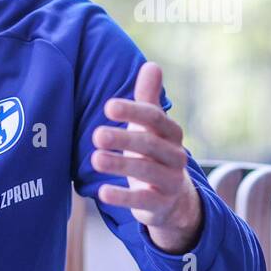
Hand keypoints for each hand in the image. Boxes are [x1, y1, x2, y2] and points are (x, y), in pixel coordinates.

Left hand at [91, 61, 202, 253]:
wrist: (173, 198)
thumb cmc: (153, 154)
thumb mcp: (151, 128)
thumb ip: (148, 99)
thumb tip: (151, 65)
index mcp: (171, 133)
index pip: (155, 118)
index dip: (134, 111)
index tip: (108, 106)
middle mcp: (175, 156)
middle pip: (150, 144)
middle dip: (124, 138)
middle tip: (97, 135)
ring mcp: (169, 181)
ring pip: (146, 171)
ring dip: (120, 165)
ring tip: (95, 158)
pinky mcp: (160, 205)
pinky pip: (142, 201)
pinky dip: (122, 197)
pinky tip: (102, 193)